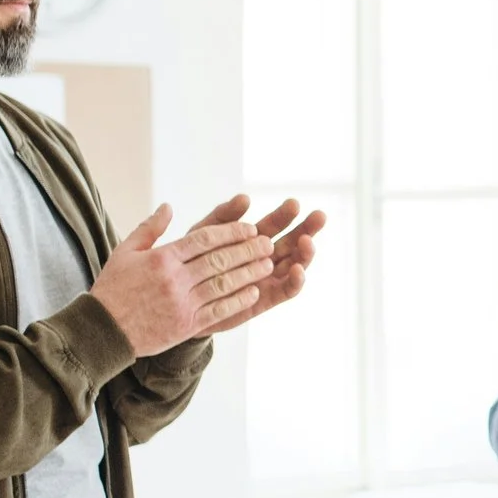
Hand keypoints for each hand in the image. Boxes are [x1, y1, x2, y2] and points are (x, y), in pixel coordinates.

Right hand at [90, 204, 274, 357]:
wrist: (102, 330)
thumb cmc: (113, 288)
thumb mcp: (125, 252)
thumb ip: (149, 228)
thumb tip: (168, 206)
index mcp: (162, 258)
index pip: (204, 239)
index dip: (231, 232)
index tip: (250, 228)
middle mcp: (174, 279)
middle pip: (220, 259)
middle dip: (248, 250)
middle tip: (269, 243)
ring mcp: (181, 303)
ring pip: (223, 284)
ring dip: (249, 273)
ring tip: (268, 264)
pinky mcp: (186, 325)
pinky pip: (218, 310)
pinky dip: (238, 300)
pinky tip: (253, 292)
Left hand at [191, 195, 326, 335]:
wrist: (177, 298)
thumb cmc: (189, 262)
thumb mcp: (203, 234)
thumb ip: (223, 216)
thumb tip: (245, 197)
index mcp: (251, 239)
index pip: (274, 224)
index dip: (286, 215)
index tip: (294, 204)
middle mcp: (264, 258)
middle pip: (293, 242)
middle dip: (307, 229)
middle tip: (319, 216)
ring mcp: (267, 279)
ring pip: (295, 264)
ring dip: (304, 253)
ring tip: (307, 242)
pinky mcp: (266, 300)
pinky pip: (287, 291)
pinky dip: (296, 281)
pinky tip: (298, 269)